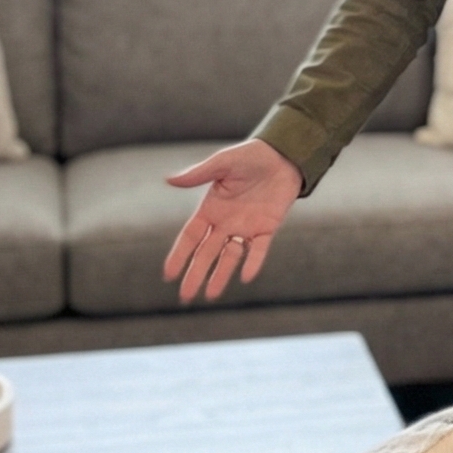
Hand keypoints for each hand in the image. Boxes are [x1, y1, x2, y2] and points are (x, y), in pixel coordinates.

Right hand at [163, 139, 303, 302]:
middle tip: (185, 296)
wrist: (284, 155)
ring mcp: (246, 227)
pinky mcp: (268, 227)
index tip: (168, 274)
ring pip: (230, 256)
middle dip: (196, 274)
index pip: (191, 237)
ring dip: (221, 275)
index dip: (180, 255)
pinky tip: (246, 276)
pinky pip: (259, 249)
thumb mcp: (223, 163)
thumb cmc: (250, 156)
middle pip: (207, 253)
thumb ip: (199, 174)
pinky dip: (253, 261)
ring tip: (211, 295)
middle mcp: (226, 222)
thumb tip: (168, 180)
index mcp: (211, 208)